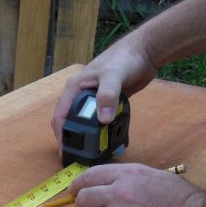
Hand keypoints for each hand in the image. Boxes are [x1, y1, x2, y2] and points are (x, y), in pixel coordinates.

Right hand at [51, 39, 157, 153]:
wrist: (145, 51)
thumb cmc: (125, 59)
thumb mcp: (114, 76)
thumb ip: (108, 96)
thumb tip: (103, 120)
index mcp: (75, 87)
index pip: (60, 115)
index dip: (60, 134)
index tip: (64, 151)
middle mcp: (80, 94)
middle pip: (69, 120)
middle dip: (71, 138)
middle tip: (77, 155)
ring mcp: (92, 98)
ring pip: (83, 121)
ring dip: (85, 135)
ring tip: (90, 151)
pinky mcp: (105, 102)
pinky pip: (98, 119)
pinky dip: (99, 130)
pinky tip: (105, 139)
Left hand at [69, 164, 205, 206]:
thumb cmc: (187, 204)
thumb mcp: (158, 177)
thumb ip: (132, 179)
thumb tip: (112, 184)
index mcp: (129, 175)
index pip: (89, 175)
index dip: (79, 185)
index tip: (76, 191)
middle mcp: (119, 193)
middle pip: (83, 198)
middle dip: (84, 204)